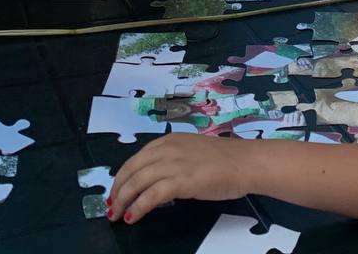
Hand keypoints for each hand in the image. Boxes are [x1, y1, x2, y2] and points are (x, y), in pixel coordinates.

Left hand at [107, 133, 252, 222]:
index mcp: (169, 141)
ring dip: (123, 200)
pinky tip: (134, 216)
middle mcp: (168, 149)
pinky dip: (139, 207)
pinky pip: (151, 195)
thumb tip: (157, 179)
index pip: (136, 158)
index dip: (122, 176)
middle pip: (131, 169)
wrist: (246, 163)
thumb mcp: (192, 152)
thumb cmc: (225, 160)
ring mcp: (174, 164)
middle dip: (117, 189)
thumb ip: (174, 160)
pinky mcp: (182, 181)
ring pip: (137, 182)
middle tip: (111, 206)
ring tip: (117, 214)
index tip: (116, 190)